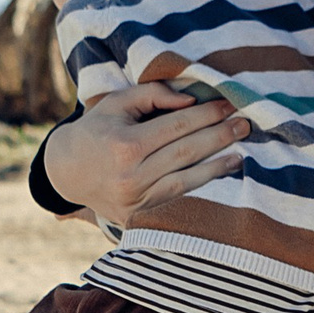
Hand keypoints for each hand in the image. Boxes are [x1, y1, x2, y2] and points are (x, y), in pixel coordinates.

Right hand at [36, 82, 247, 229]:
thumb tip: (191, 100)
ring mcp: (136, 201)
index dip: (207, 115)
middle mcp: (131, 176)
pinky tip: (220, 177)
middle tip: (246, 124)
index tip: (230, 105)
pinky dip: (201, 187)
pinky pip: (178, 199)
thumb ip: (153, 95)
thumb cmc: (97, 130)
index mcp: (125, 145)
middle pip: (187, 153)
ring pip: (187, 181)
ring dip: (218, 167)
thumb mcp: (117, 103)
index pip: (178, 126)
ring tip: (241, 153)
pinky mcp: (140, 218)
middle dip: (220, 137)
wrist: (67, 172)